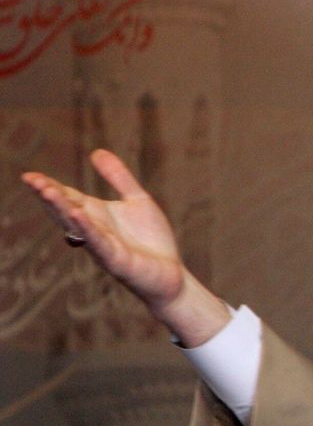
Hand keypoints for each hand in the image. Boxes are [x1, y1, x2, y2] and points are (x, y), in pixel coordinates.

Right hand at [21, 149, 229, 345]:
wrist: (171, 274)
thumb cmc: (151, 240)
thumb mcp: (137, 200)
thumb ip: (118, 177)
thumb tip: (96, 151)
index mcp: (96, 214)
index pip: (68, 197)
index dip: (49, 187)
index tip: (29, 176)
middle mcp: (93, 229)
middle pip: (66, 210)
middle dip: (49, 196)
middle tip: (32, 180)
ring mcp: (102, 246)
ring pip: (77, 225)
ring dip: (62, 208)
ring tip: (47, 191)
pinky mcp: (116, 260)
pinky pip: (99, 242)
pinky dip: (88, 228)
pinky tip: (78, 214)